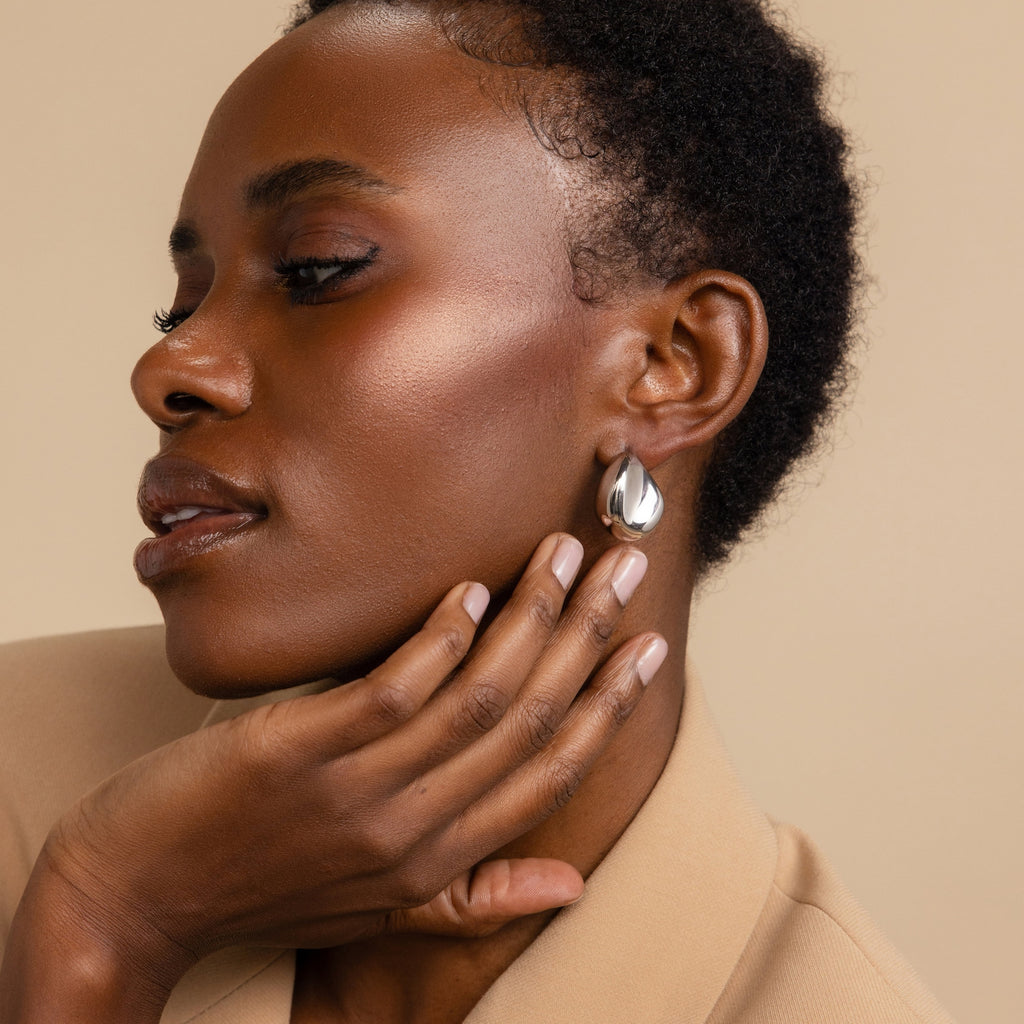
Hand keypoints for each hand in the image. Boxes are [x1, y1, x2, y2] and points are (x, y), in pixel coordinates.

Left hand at [0, 534, 665, 1019]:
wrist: (141, 897)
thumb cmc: (270, 887)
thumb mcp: (387, 904)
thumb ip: (478, 894)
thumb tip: (572, 883)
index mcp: (443, 857)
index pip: (551, 774)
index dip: (609, 708)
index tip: (648, 648)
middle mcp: (417, 825)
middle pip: (529, 720)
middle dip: (589, 636)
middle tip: (626, 567)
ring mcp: (360, 788)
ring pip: (475, 696)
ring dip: (528, 618)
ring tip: (563, 554)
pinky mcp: (299, 750)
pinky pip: (390, 687)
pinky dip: (437, 638)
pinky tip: (470, 589)